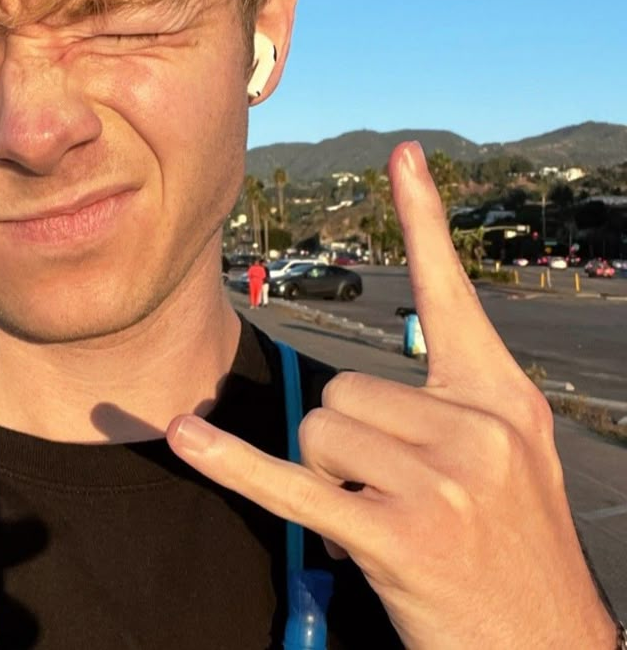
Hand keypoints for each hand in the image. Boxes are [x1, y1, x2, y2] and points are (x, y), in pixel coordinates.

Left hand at [167, 142, 614, 647]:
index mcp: (502, 398)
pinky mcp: (401, 539)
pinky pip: (295, 488)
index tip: (401, 154)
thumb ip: (446, 407)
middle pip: (345, 390)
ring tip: (387, 523)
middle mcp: (478, 428)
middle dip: (348, 445)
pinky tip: (188, 437)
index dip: (423, 219)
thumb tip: (367, 380)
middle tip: (396, 497)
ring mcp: (443, 483)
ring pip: (322, 435)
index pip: (450, 293)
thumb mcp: (509, 461)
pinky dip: (236, 467)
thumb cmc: (518, 553)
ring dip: (333, 482)